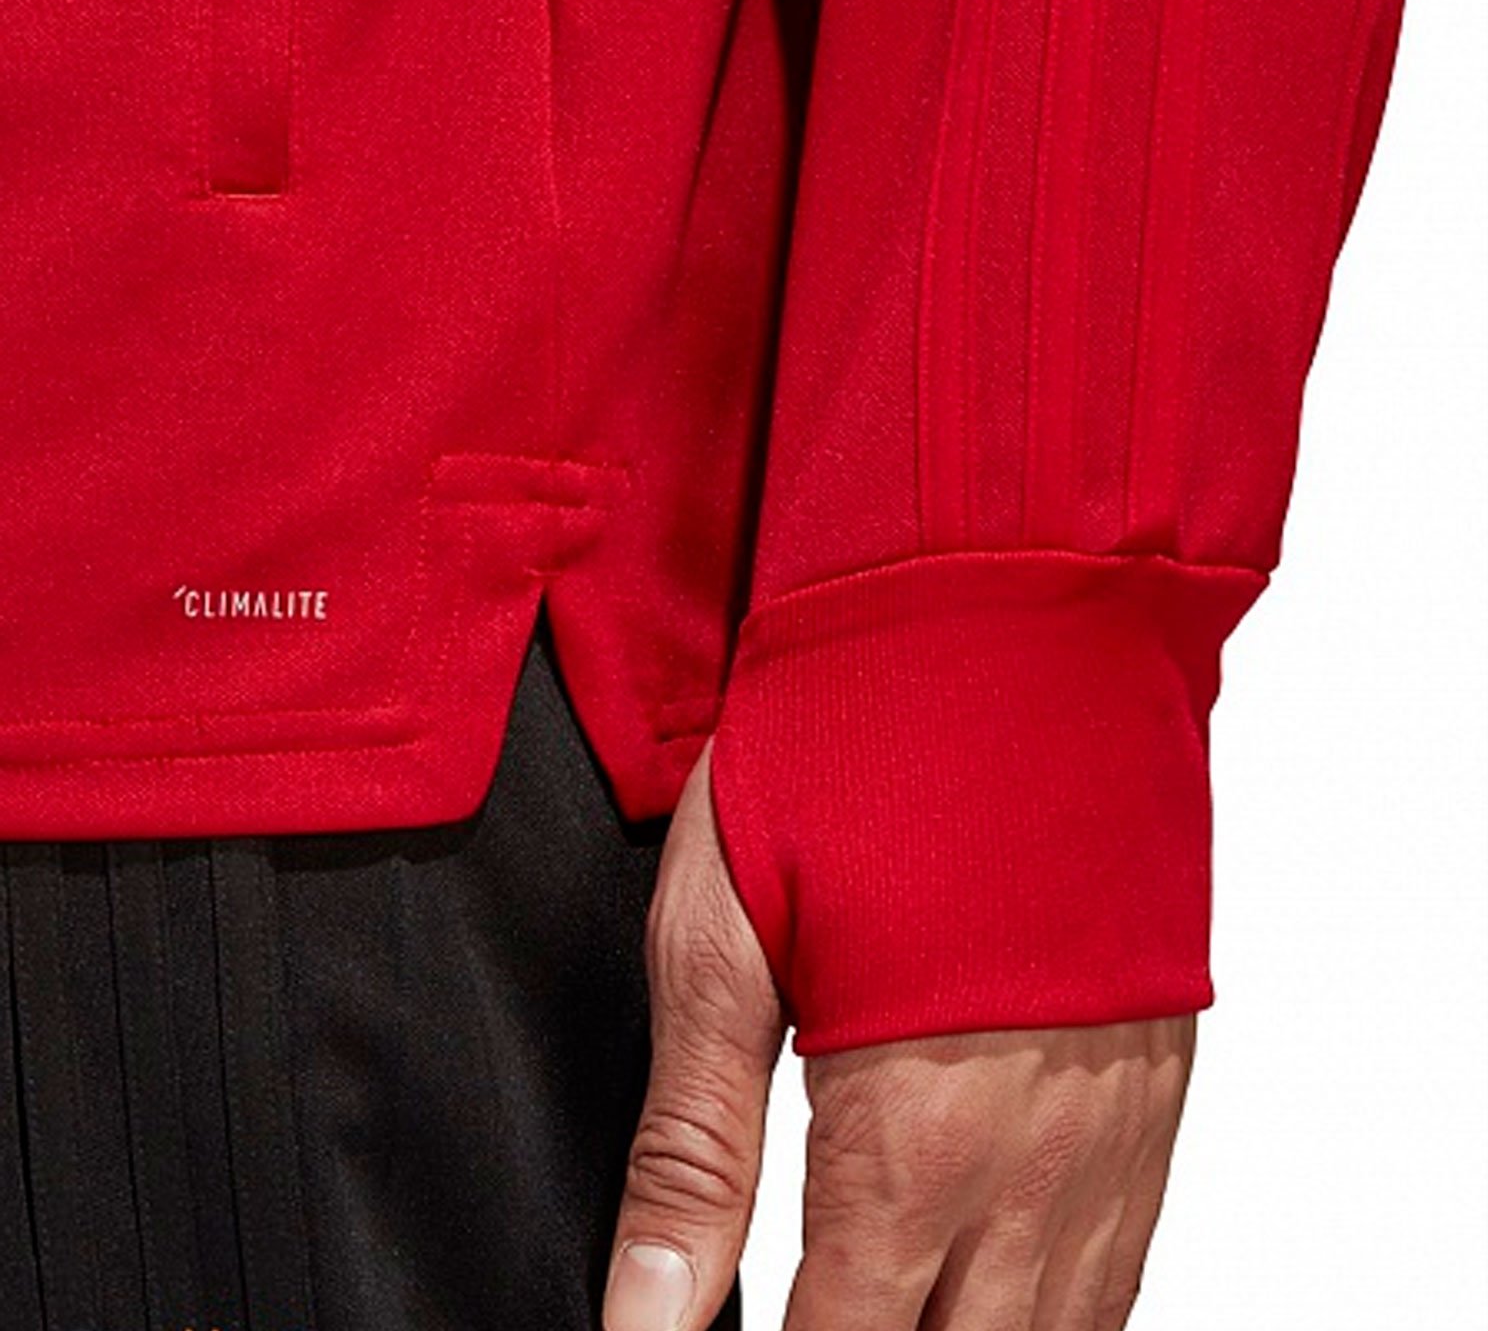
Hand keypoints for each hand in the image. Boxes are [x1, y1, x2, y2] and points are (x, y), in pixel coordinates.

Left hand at [602, 737, 1197, 1330]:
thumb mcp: (725, 943)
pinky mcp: (1153, 1090)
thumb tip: (645, 1316)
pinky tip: (991, 1294)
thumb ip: (694, 1148)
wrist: (1016, 627)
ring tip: (882, 1307)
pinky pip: (1121, 1272)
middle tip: (804, 1316)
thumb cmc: (857, 758)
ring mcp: (1113, 1134)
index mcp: (910, 1140)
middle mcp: (1034, 1168)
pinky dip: (1048, 1314)